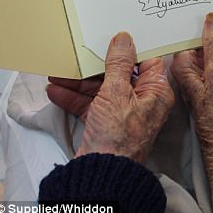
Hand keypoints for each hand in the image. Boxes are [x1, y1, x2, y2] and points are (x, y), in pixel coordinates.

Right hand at [47, 32, 174, 162]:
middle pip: (120, 75)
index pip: (147, 62)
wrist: (102, 175)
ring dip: (80, 82)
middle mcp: (143, 102)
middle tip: (80, 55)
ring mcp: (124, 114)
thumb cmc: (117, 137)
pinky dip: (75, 99)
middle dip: (96, 67)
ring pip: (103, 90)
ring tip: (59, 72)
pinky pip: (92, 105)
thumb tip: (124, 39)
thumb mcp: (116, 92)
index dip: (131, 49)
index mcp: (156, 92)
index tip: (114, 37)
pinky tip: (57, 90)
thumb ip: (119, 64)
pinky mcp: (107, 125)